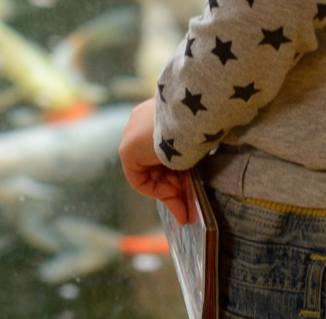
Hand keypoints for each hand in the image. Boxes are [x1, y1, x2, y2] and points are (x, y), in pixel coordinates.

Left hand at [120, 100, 194, 224]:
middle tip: (188, 210)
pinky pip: (137, 178)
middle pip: (155, 166)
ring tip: (184, 211)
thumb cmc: (199, 122)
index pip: (161, 152)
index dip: (177, 175)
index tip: (191, 189)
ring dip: (167, 195)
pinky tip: (173, 194)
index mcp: (155, 115)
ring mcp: (131, 136)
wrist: (188, 114)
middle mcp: (139, 124)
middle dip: (174, 191)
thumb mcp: (195, 145)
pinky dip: (155, 190)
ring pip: (148, 174)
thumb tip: (198, 191)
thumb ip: (191, 164)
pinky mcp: (127, 150)